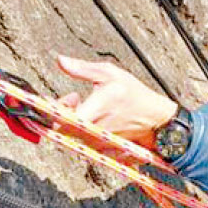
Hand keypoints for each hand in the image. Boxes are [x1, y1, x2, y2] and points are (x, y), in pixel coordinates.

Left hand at [55, 54, 177, 152]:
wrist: (154, 119)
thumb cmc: (133, 94)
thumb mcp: (110, 74)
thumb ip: (82, 69)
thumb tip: (60, 60)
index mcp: (93, 111)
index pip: (60, 118)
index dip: (52, 108)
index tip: (54, 97)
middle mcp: (92, 131)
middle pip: (61, 127)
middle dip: (61, 111)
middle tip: (74, 97)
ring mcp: (95, 141)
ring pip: (70, 132)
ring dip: (71, 118)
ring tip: (84, 103)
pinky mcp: (99, 147)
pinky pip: (81, 138)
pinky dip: (81, 126)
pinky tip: (92, 115)